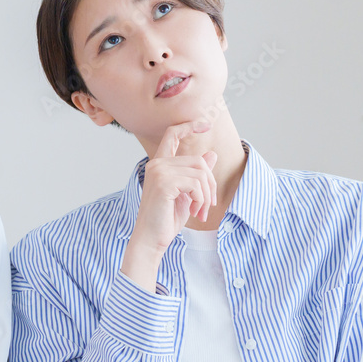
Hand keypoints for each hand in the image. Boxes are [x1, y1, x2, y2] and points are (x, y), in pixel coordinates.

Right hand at [121, 120, 217, 290]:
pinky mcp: (164, 182)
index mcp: (159, 164)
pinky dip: (202, 199)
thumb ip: (196, 174)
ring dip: (207, 195)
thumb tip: (211, 155)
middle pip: (198, 161)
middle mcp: (156, 164)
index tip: (207, 122)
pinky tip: (196, 211)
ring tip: (202, 211)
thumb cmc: (166, 219)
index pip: (172, 135)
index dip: (190, 126)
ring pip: (200, 172)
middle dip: (210, 184)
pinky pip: (196, 184)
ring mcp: (158, 171)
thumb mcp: (187, 194)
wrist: (151, 239)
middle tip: (209, 205)